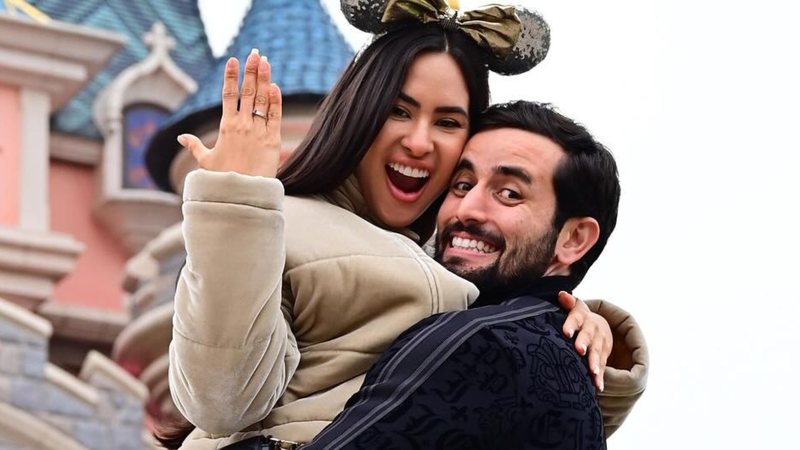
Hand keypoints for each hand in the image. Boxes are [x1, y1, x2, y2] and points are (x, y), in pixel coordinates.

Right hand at [177, 49, 281, 177]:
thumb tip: (181, 137)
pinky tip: (275, 86)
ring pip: (262, 100)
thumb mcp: (206, 161)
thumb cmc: (223, 179)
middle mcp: (242, 125)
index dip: (231, 76)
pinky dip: (276, 101)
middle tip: (254, 53)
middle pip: (247, 91)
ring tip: (265, 61)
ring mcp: (258, 131)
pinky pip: (275, 116)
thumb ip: (195, 146)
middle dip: (251, 70)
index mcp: (226, 126)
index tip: (233, 60)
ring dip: (264, 78)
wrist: (242, 194)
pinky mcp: (273, 140)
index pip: (228, 94)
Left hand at [559, 291, 611, 391]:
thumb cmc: (576, 318)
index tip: (565, 332)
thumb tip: (561, 294)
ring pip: (597, 351)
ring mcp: (600, 342)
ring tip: (592, 372)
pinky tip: (598, 387)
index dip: (571, 324)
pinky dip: (600, 377)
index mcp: (582, 316)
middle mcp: (592, 328)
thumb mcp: (573, 308)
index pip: (576, 316)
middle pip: (588, 334)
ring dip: (595, 362)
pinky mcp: (604, 354)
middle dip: (584, 342)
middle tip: (579, 350)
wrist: (597, 325)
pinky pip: (603, 366)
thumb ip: (567, 303)